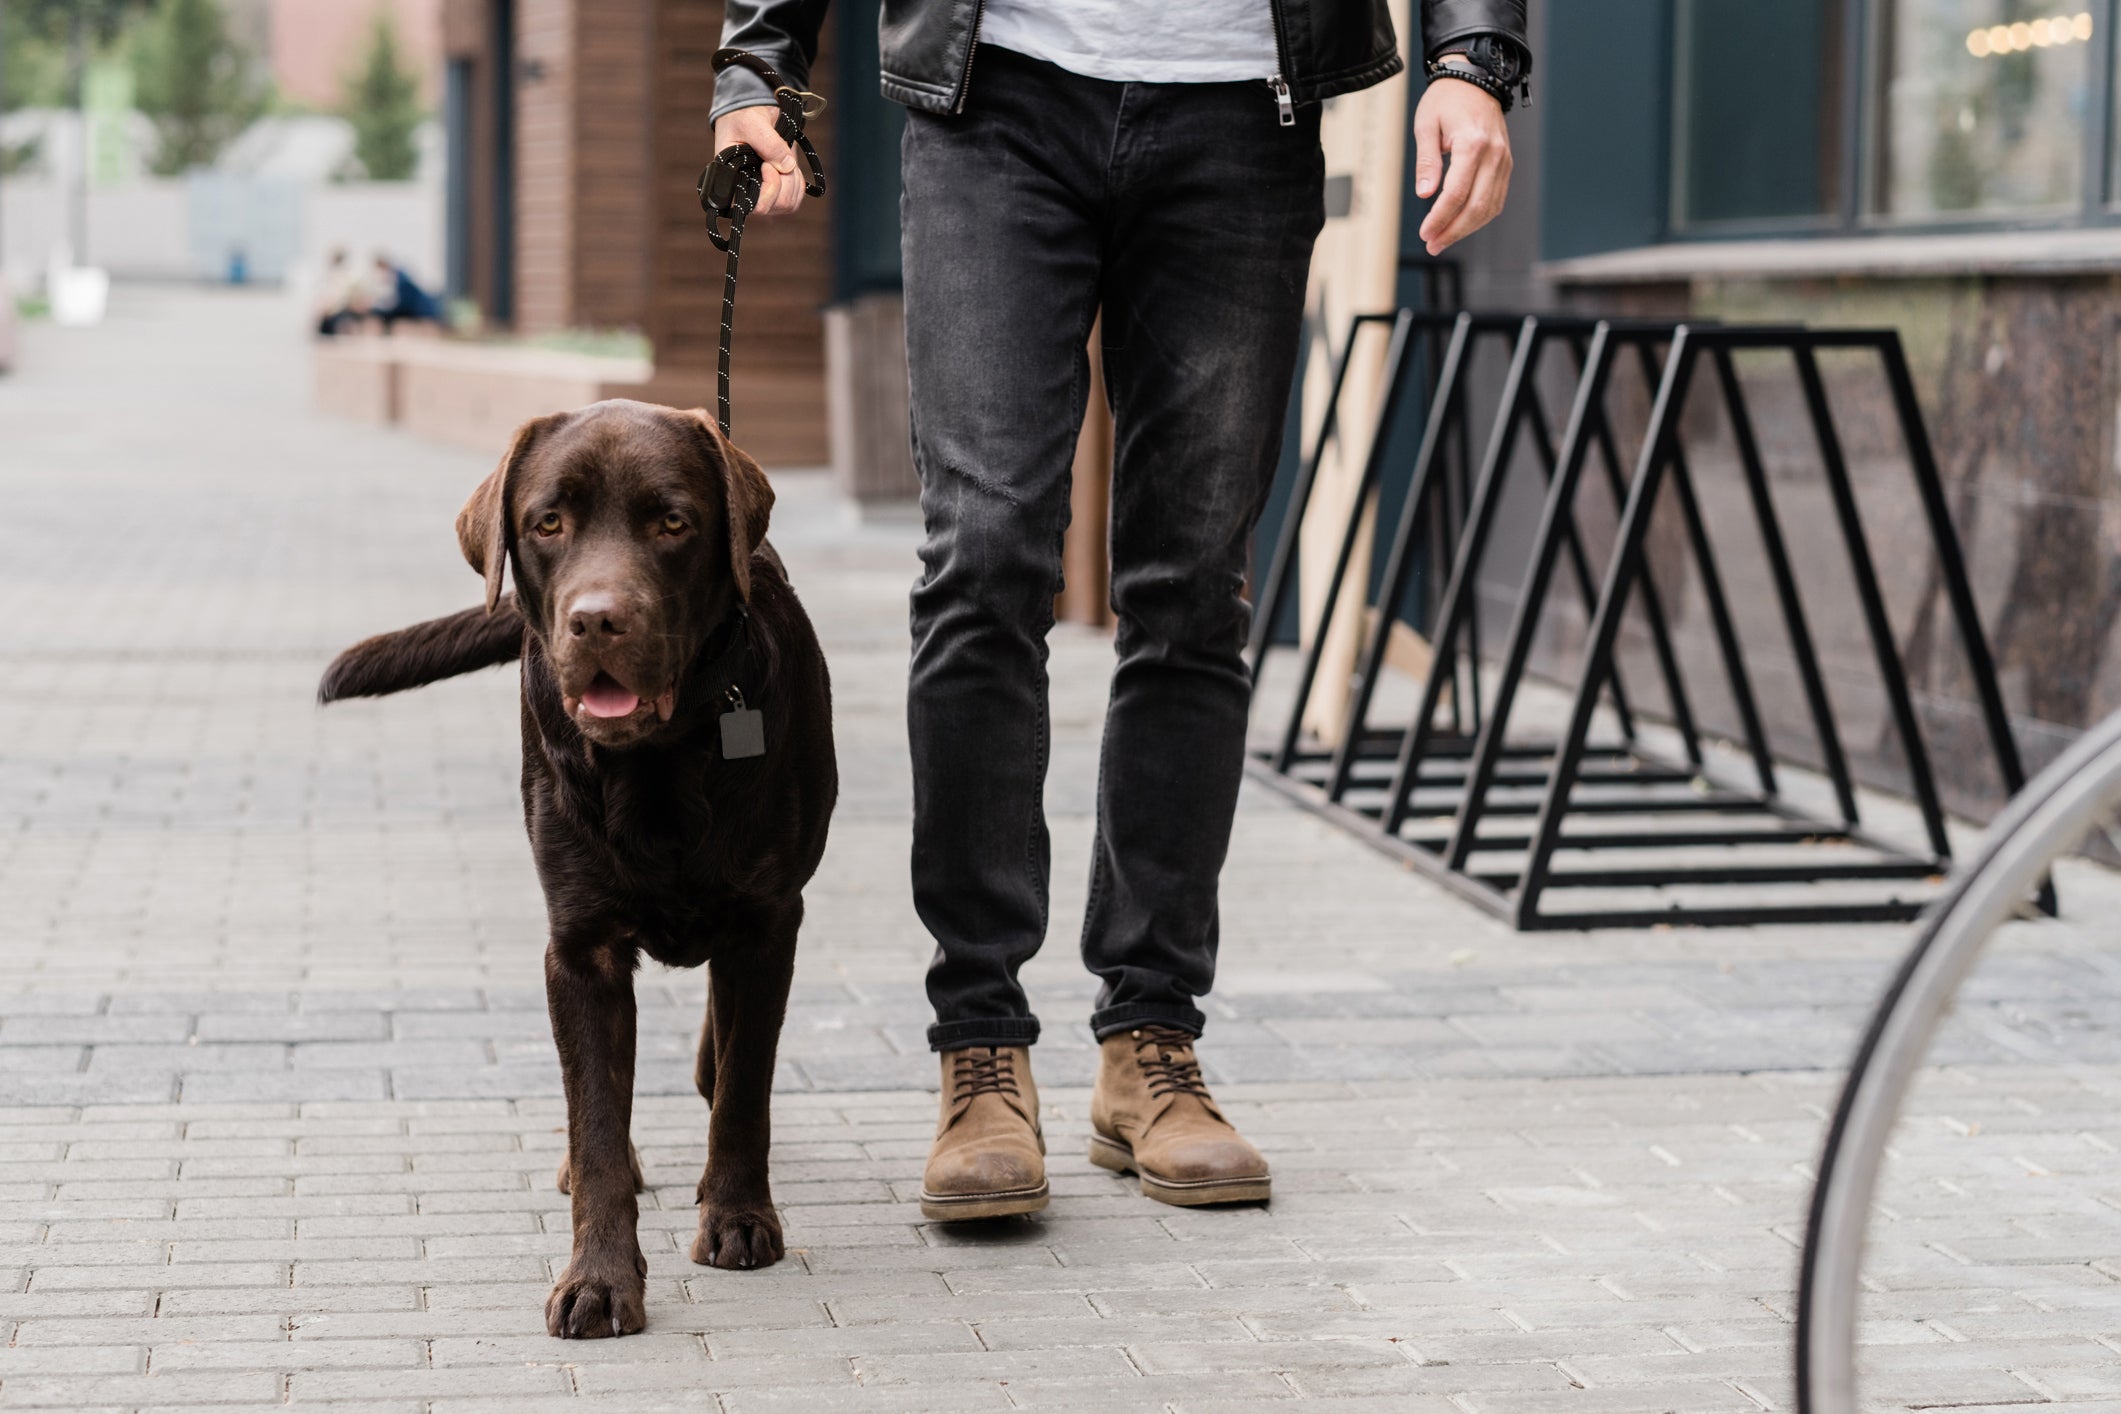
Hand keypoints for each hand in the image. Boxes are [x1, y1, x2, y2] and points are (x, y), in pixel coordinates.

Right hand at [712, 106, 805, 216]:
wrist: (752, 111)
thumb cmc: (742, 116)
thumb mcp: (753, 124)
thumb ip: (769, 144)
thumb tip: (788, 166)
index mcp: (732, 181)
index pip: (755, 206)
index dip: (770, 188)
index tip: (768, 164)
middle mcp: (746, 193)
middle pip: (776, 205)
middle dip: (785, 180)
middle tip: (778, 157)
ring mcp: (763, 194)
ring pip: (788, 204)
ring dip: (793, 179)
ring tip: (782, 158)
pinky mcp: (777, 190)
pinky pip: (795, 198)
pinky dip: (797, 181)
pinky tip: (788, 164)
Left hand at [1411, 59, 1512, 255]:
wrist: (1476, 79)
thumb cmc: (1447, 99)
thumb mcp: (1426, 125)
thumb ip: (1427, 161)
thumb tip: (1425, 193)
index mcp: (1473, 144)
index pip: (1456, 193)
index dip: (1440, 218)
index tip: (1425, 232)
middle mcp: (1494, 154)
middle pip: (1477, 206)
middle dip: (1453, 230)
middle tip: (1432, 244)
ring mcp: (1504, 160)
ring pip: (1490, 207)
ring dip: (1467, 228)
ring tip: (1443, 239)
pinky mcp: (1506, 164)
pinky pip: (1496, 198)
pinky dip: (1480, 216)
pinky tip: (1461, 224)